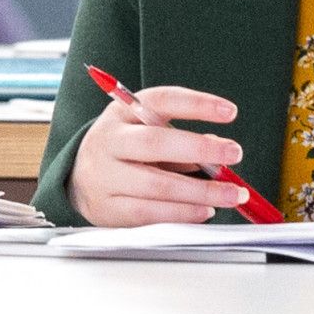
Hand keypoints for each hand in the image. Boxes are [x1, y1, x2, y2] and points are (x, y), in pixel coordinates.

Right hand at [67, 84, 253, 226]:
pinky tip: (204, 211)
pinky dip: (182, 213)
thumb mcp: (147, 131)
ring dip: (199, 191)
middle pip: (155, 142)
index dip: (197, 104)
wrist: (79, 178)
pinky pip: (149, 213)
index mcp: (122, 112)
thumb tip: (219, 148)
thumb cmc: (124, 150)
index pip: (161, 100)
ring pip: (156, 185)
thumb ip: (181, 139)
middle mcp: (109, 140)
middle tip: (234, 154)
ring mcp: (104, 176)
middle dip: (200, 149)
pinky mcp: (107, 208)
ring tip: (230, 193)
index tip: (230, 112)